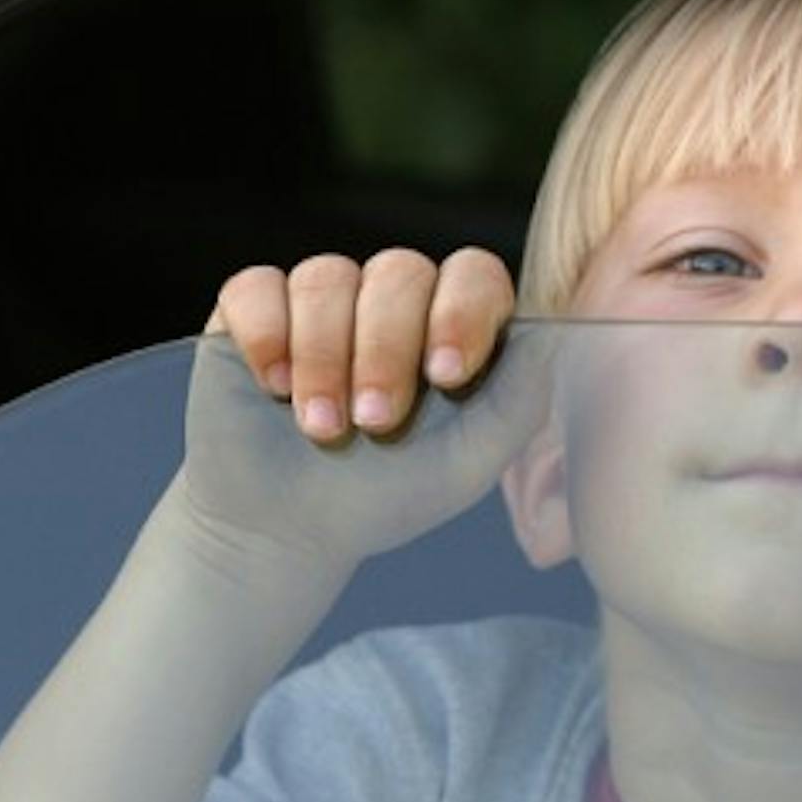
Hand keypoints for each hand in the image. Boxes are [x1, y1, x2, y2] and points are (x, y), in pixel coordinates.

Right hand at [177, 247, 550, 569]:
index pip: (474, 276)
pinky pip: (256, 287)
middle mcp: (392, 302)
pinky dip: (266, 334)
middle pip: (400, 271)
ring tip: (322, 427)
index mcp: (453, 326)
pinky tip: (273, 385)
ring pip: (327, 277)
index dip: (462, 312)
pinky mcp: (255, 310)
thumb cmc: (388, 496)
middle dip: (386, 351)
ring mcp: (323, 300)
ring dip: (324, 356)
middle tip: (374, 423)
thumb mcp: (468, 465)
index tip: (445, 376)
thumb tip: (546, 335)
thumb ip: (518, 402)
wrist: (288, 530)